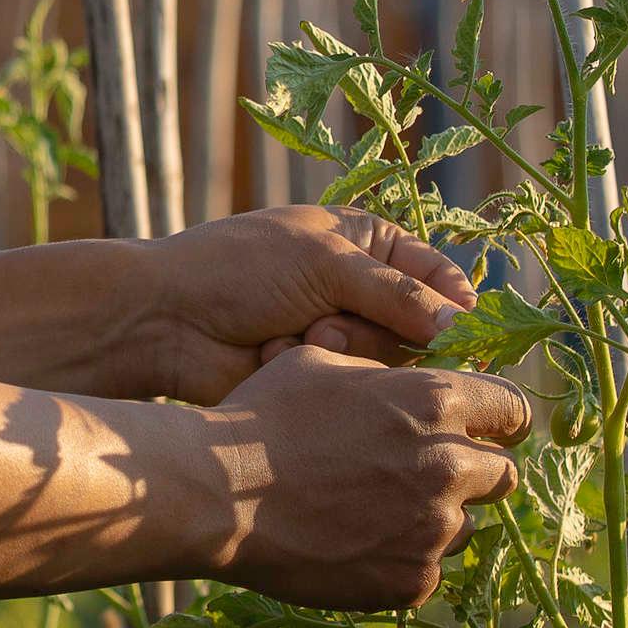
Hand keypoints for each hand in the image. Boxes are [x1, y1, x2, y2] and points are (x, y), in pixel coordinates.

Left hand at [135, 206, 475, 403]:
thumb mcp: (324, 263)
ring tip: (298, 334)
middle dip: (380, 328)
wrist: (166, 319)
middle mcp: (360, 287)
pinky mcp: (320, 377)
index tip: (461, 330)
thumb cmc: (239, 270)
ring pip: (388, 361)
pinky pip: (351, 386)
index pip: (439, 275)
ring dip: (344, 347)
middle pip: (422, 328)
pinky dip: (318, 370)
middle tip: (331, 320)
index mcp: (367, 241)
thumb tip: (461, 328)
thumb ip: (398, 295)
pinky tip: (275, 356)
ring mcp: (340, 334)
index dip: (454, 304)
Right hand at [201, 346, 529, 609]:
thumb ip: (386, 375)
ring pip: (464, 526)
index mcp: (436, 402)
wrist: (219, 496)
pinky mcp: (412, 581)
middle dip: (471, 471)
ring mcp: (434, 530)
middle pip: (503, 474)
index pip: (513, 411)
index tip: (478, 430)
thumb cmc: (263, 419)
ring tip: (370, 511)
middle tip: (420, 474)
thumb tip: (409, 383)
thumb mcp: (323, 364)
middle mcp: (449, 465)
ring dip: (433, 518)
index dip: (496, 420)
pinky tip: (351, 542)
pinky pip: (426, 569)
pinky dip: (400, 559)